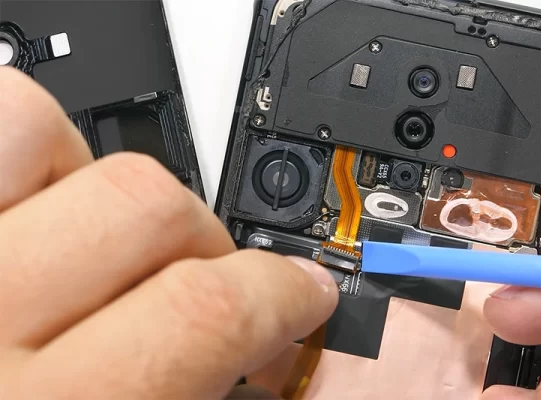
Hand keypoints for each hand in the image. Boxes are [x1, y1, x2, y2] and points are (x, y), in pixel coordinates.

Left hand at [0, 67, 338, 399]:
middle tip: (209, 282)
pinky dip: (14, 155)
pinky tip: (24, 216)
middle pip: (144, 208)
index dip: (280, 294)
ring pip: (33, 130)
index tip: (296, 293)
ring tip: (103, 232)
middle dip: (205, 241)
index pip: (208, 315)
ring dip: (95, 176)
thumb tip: (254, 358)